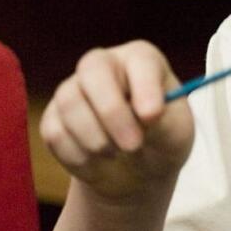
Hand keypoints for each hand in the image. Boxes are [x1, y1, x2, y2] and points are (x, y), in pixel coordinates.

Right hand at [40, 41, 193, 202]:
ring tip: (117, 155)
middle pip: (93, 70)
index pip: (140, 60)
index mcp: (143, 60)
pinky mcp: (53, 116)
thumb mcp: (176, 135)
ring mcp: (74, 88)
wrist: (136, 170)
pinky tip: (97, 163)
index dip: (145, 86)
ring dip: (96, 139)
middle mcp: (105, 65)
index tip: (152, 115)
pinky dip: (78, 157)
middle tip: (133, 146)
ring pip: (70, 103)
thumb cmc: (163, 142)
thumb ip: (166, 123)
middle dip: (111, 111)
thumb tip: (148, 114)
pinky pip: (55, 133)